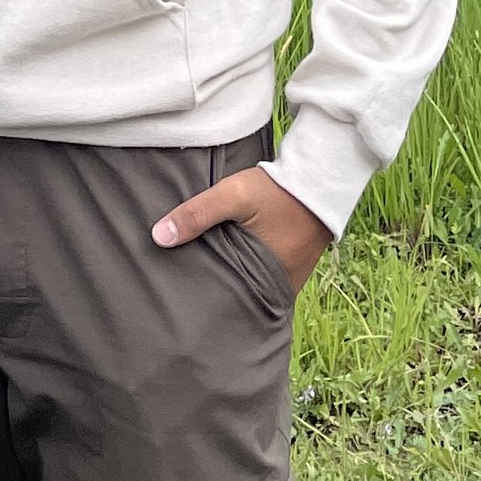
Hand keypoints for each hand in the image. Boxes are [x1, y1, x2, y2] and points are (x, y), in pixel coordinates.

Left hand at [150, 163, 332, 291]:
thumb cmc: (278, 189)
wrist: (321, 176)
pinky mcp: (294, 264)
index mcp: (267, 283)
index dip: (206, 301)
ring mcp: (291, 278)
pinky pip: (266, 274)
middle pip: (241, 295)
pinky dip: (250, 268)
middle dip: (217, 292)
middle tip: (186, 289)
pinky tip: (232, 259)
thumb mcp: (234, 195)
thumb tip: (158, 237)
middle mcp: (282, 288)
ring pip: (253, 285)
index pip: (230, 305)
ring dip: (234, 278)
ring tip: (204, 274)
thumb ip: (198, 214)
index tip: (181, 299)